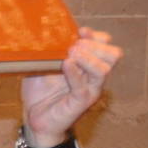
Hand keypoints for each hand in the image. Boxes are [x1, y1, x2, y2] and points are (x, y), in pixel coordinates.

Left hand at [21, 27, 120, 147]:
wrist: (33, 115)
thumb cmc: (40, 90)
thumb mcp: (43, 65)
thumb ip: (49, 51)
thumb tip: (44, 32)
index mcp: (88, 64)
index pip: (105, 44)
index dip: (96, 36)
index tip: (80, 31)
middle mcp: (94, 76)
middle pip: (113, 54)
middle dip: (95, 45)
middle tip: (74, 46)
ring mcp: (90, 89)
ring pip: (104, 69)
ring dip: (87, 58)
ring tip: (70, 55)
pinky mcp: (81, 102)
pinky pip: (84, 87)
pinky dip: (75, 73)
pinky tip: (65, 65)